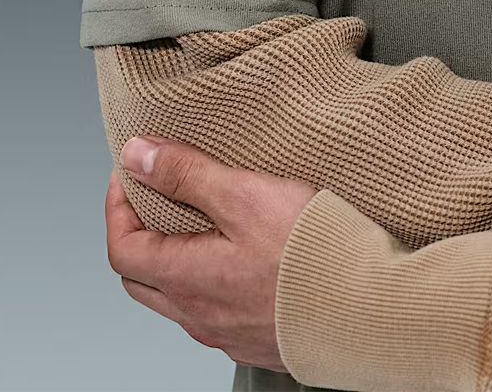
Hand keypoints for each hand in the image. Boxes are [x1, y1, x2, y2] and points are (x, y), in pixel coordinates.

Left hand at [105, 134, 318, 372]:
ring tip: (209, 225)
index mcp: (188, 279)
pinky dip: (216, 284)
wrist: (368, 309)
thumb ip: (189, 174)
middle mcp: (200, 316)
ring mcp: (230, 334)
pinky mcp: (262, 339)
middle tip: (159, 200)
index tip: (132, 174)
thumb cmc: (312, 253)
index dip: (118, 207)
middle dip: (141, 237)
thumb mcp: (246, 195)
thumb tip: (137, 156)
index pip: (123, 248)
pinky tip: (249, 262)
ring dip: (181, 261)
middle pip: (144, 280)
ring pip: (182, 300)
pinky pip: (220, 315)